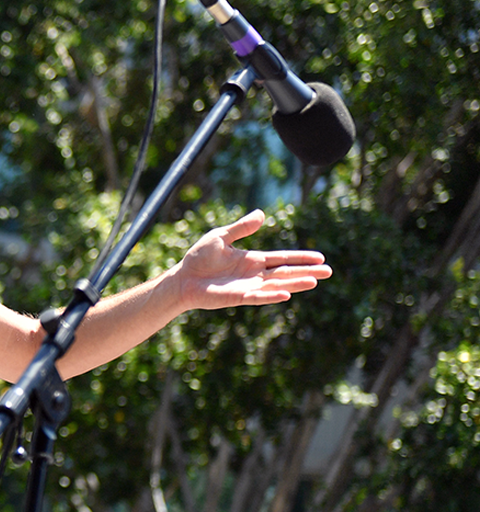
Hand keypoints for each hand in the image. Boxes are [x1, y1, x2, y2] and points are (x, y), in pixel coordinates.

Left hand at [176, 209, 331, 310]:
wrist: (182, 278)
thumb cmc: (199, 258)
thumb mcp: (221, 237)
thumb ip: (241, 228)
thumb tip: (262, 214)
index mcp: (253, 259)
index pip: (282, 258)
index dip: (301, 257)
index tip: (320, 257)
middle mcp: (254, 274)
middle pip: (286, 272)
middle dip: (307, 271)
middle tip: (329, 272)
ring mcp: (248, 286)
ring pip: (277, 285)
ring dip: (295, 284)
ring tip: (314, 281)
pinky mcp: (237, 297)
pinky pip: (257, 297)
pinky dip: (271, 296)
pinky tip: (286, 294)